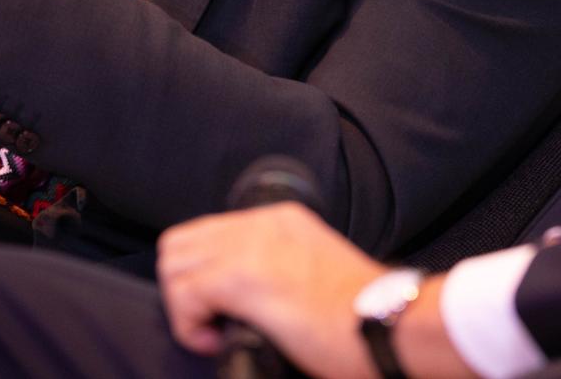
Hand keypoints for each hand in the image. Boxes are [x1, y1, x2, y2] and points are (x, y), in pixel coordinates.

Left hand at [159, 204, 385, 378]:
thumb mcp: (314, 269)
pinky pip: (183, 294)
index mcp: (279, 220)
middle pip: (181, 244)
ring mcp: (249, 247)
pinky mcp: (241, 278)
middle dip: (184, 287)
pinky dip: (189, 325)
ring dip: (185, 305)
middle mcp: (260, 224)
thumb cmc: (359, 314)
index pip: (208, 233)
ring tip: (215, 332)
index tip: (222, 309)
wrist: (386, 323)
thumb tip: (245, 297)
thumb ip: (277, 266)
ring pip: (174, 265)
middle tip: (211, 321)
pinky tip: (216, 341)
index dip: (203, 274)